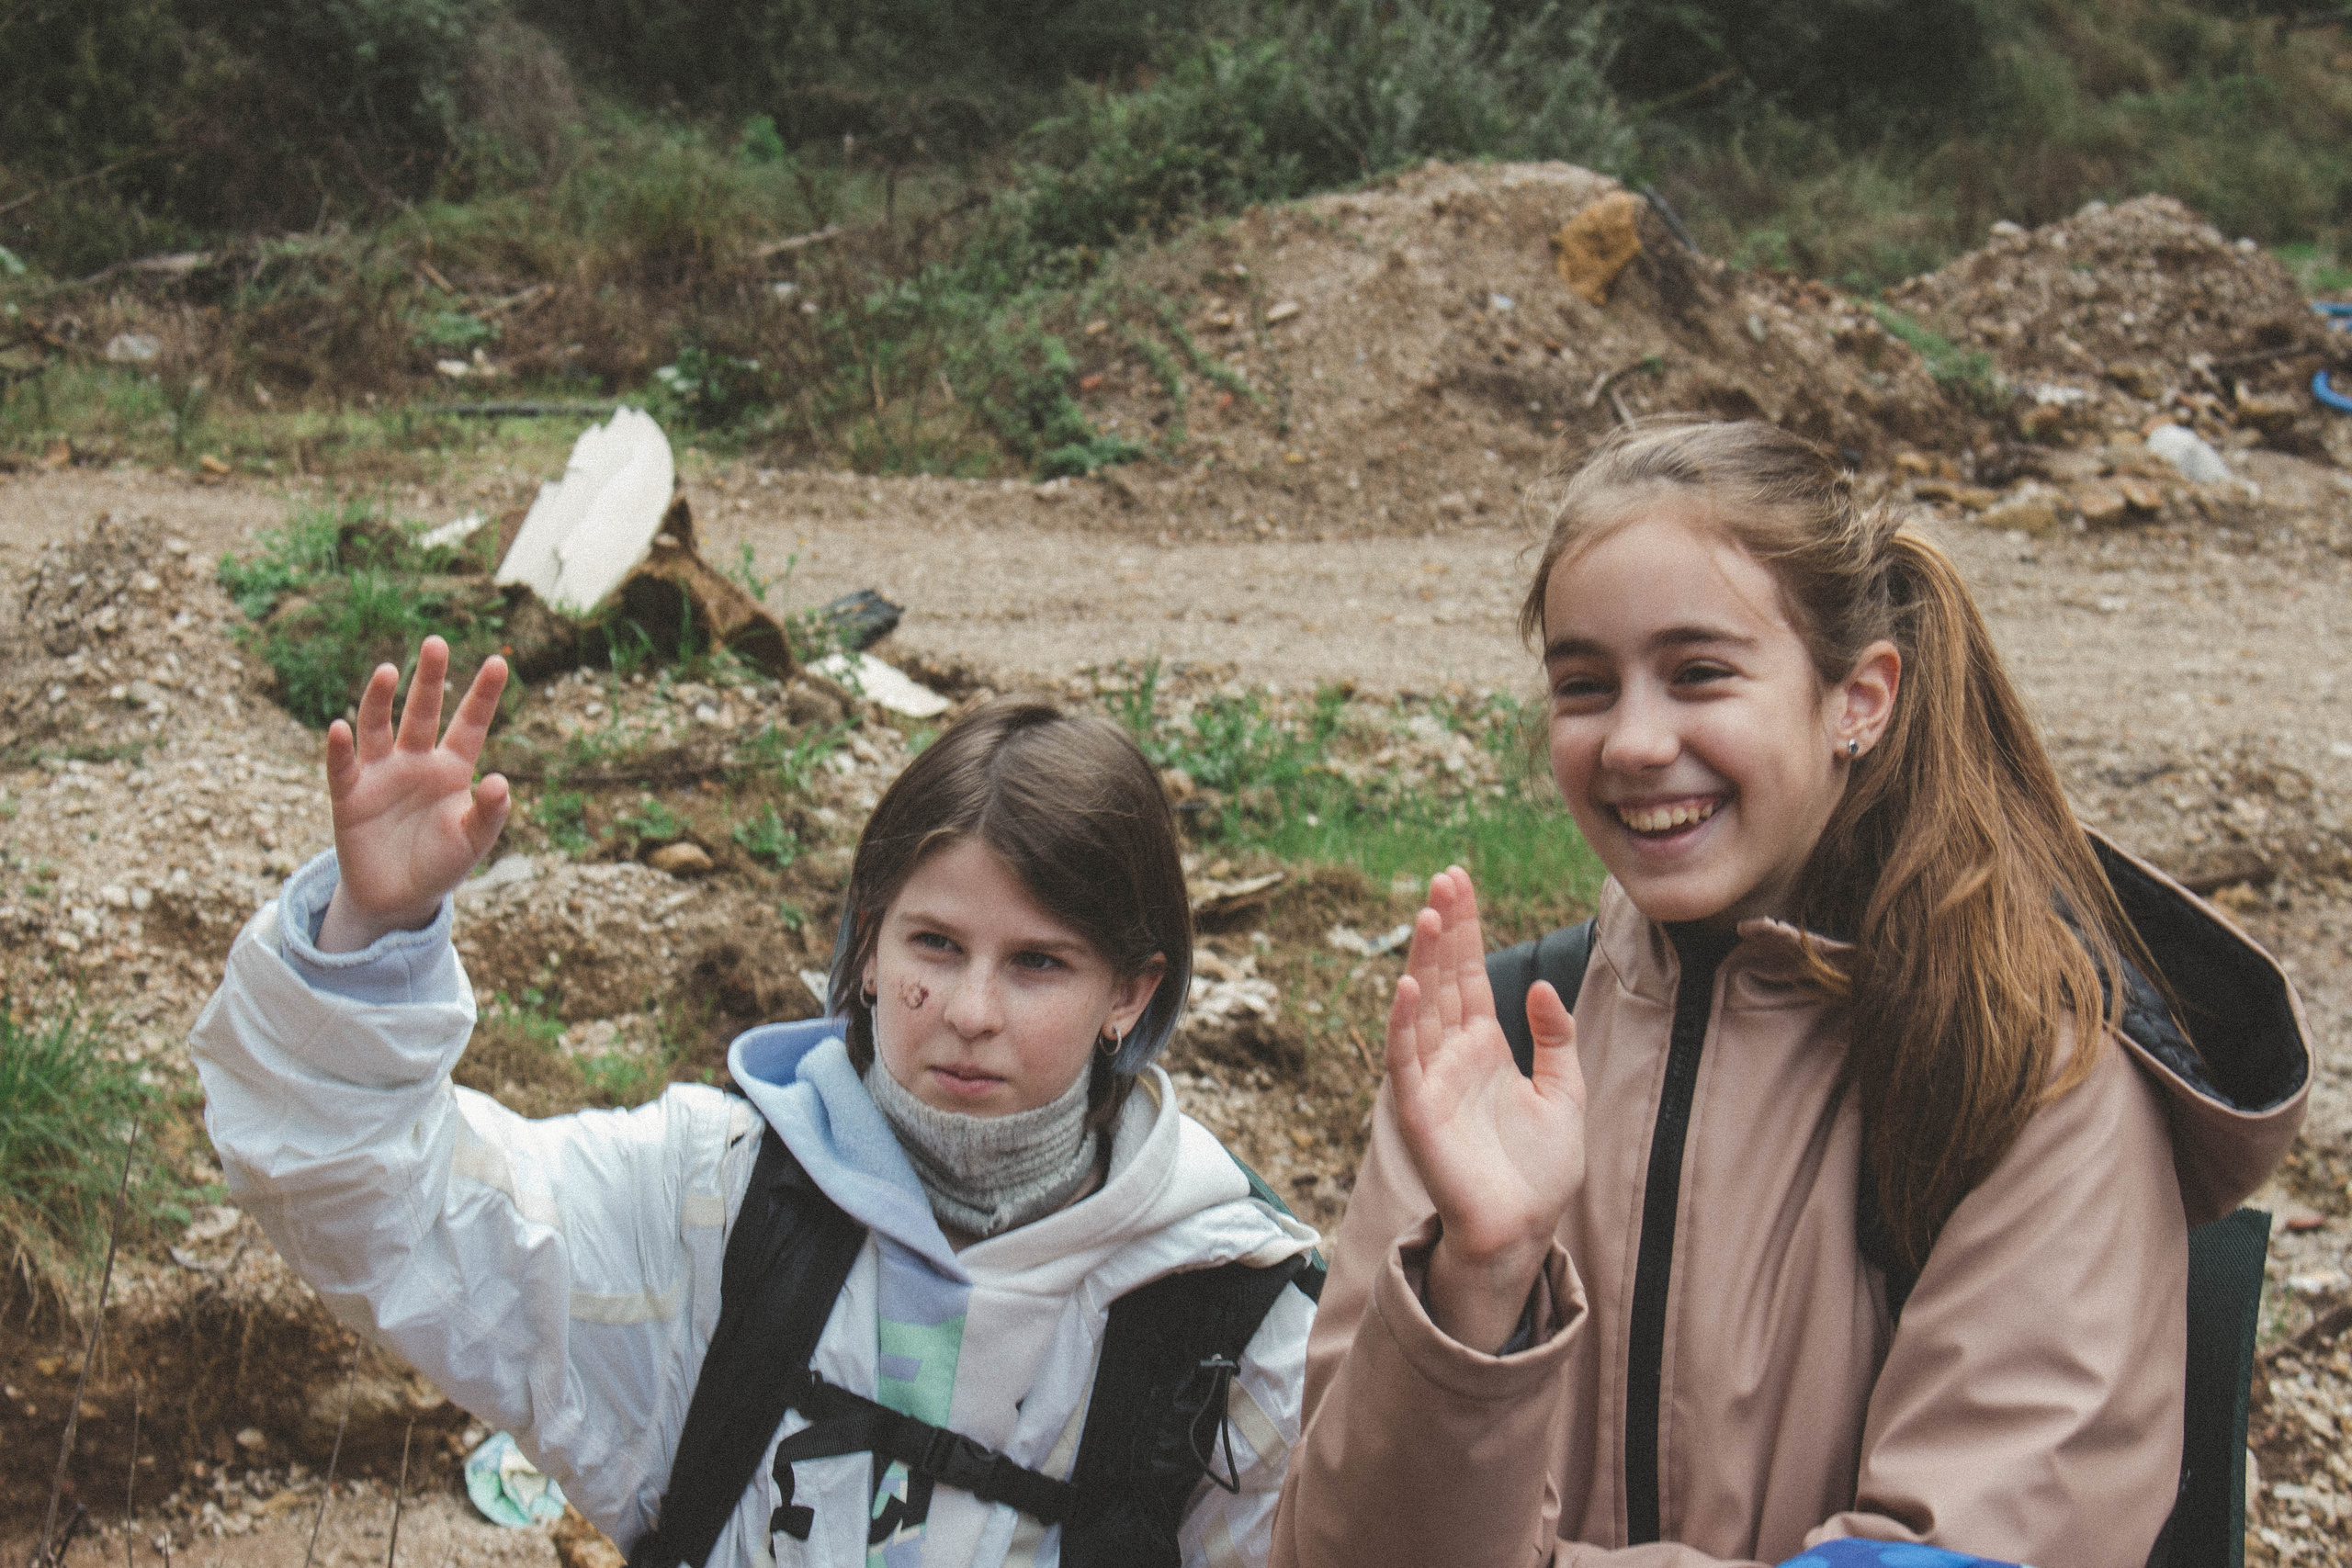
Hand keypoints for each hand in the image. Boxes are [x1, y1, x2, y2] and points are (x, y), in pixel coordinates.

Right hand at [316, 637, 510, 952]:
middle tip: (436, 643)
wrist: (398, 898)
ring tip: (389, 671)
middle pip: (423, 712)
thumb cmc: (441, 864)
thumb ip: (488, 814)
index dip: (483, 695)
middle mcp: (416, 762)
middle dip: (429, 679)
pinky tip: (341, 729)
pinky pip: (342, 768)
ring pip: (379, 728)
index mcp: (452, 768)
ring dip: (381, 701)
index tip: (499, 662)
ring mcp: (381, 775)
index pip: (470, 724)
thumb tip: (500, 782)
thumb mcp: (473, 841)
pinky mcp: (349, 797)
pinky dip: (340, 749)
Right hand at [1386, 867, 1584, 1351]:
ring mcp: (1432, 1081)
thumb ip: (1556, 1038)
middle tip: (1445, 880)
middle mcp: (1452, 1056)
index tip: (1461, 881)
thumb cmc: (1540, 1170)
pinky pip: (1406, 1060)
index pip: (1471, 975)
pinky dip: (1405, 1023)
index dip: (1467, 929)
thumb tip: (1538, 986)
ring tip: (1431, 916)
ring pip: (1422, 1009)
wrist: (1523, 1230)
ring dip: (1423, 962)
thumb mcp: (1565, 1092)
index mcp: (1485, 1048)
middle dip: (1445, 931)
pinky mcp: (1419, 1112)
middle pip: (1444, 980)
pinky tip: (1409, 985)